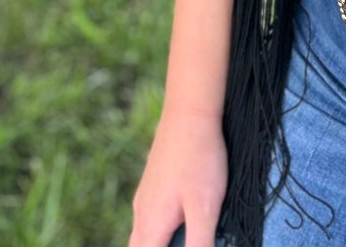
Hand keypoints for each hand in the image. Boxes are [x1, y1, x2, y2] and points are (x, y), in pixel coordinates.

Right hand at [129, 105, 227, 246]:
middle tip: (180, 244)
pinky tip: (174, 229)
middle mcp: (141, 214)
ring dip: (155, 246)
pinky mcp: (152, 185)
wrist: (189, 112)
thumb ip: (199, 246)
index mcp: (151, 227)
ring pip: (141, 238)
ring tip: (177, 241)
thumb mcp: (205, 209)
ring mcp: (144, 198)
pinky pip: (146, 222)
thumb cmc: (200, 160)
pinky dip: (155, 236)